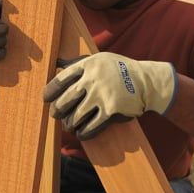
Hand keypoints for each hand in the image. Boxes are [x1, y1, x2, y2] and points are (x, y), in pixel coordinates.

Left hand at [42, 53, 176, 138]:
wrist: (147, 82)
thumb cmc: (119, 70)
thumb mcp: (99, 59)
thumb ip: (78, 62)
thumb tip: (56, 62)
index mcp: (88, 65)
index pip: (60, 80)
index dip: (49, 91)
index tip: (46, 98)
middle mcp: (93, 79)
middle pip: (65, 100)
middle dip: (56, 111)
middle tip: (55, 114)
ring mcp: (102, 95)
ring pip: (75, 116)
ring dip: (69, 124)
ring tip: (68, 125)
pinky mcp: (111, 111)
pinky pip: (90, 127)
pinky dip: (83, 133)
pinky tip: (81, 133)